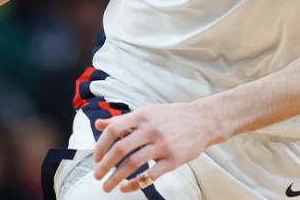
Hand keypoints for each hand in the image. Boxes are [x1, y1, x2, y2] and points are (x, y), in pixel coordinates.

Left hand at [92, 102, 218, 192]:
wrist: (203, 120)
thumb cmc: (172, 117)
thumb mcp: (147, 112)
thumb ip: (122, 120)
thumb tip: (99, 125)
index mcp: (142, 116)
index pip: (114, 129)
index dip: (101, 145)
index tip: (96, 157)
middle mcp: (151, 130)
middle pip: (121, 148)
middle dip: (105, 165)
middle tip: (97, 175)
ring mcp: (163, 145)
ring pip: (133, 163)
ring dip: (116, 178)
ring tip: (107, 186)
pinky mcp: (173, 160)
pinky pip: (150, 175)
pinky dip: (135, 184)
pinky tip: (125, 188)